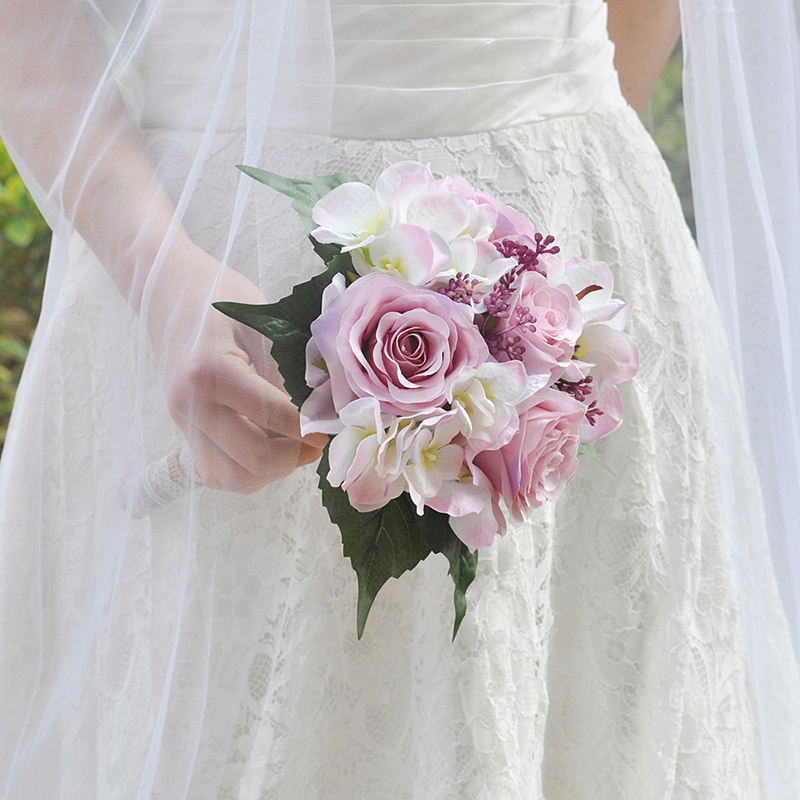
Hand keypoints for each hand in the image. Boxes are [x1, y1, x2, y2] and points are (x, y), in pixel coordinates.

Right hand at [146, 239, 326, 492]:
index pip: (270, 413)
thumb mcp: (262, 322)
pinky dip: (252, 472)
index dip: (309, 426)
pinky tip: (274, 449)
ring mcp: (184, 423)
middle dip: (295, 455)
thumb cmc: (219, 299)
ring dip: (274, 471)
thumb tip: (325, 408)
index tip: (333, 424)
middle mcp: (190, 405)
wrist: (168, 293)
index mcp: (208, 370)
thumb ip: (290, 367)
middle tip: (320, 440)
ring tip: (298, 448)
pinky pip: (219, 473)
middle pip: (252, 457)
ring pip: (233, 477)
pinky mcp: (185, 433)